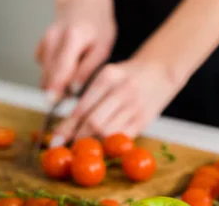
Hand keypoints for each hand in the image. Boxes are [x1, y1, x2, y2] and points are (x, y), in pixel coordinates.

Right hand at [36, 0, 115, 102]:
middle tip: (71, 99)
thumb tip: (74, 90)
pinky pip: (44, 69)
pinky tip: (68, 66)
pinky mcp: (40, 48)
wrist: (82, 3)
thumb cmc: (97, 25)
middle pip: (49, 74)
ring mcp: (43, 43)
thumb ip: (88, 68)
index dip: (56, 88)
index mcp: (72, 38)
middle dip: (58, 91)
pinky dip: (54, 73)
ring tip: (74, 80)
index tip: (54, 103)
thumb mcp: (103, 46)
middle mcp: (52, 40)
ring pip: (45, 74)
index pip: (60, 68)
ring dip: (57, 83)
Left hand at [49, 58, 183, 145]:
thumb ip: (90, 97)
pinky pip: (122, 138)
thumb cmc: (128, 75)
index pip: (83, 107)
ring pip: (107, 133)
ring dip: (93, 143)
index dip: (67, 127)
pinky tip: (102, 145)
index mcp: (108, 76)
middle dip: (78, 138)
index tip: (56, 139)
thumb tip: (66, 126)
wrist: (161, 70)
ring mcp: (135, 106)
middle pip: (94, 123)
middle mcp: (122, 90)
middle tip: (68, 146)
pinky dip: (110, 144)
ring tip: (83, 147)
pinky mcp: (145, 119)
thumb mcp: (108, 76)